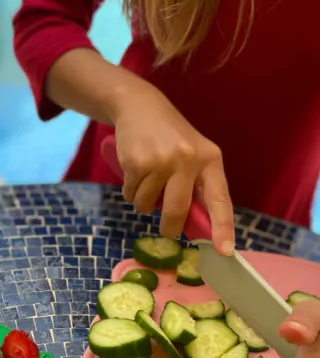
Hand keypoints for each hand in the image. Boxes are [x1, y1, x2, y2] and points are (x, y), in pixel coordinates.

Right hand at [113, 81, 233, 253]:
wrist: (139, 106)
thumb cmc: (169, 137)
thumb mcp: (192, 155)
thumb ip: (196, 186)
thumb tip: (194, 227)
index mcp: (210, 160)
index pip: (220, 199)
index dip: (223, 227)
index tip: (225, 251)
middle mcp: (188, 160)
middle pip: (177, 211)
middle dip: (170, 228)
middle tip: (167, 232)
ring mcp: (162, 161)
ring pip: (148, 205)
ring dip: (143, 202)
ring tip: (146, 179)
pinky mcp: (137, 163)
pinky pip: (131, 195)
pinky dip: (130, 190)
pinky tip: (134, 171)